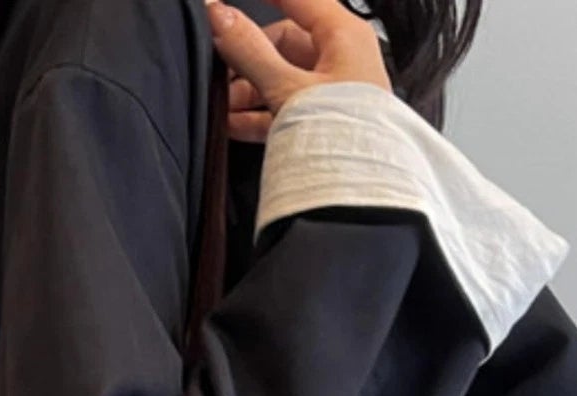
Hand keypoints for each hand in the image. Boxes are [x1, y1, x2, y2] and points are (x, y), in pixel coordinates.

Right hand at [206, 0, 391, 142]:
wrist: (358, 194)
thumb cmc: (339, 134)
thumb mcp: (286, 87)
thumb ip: (249, 51)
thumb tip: (218, 14)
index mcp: (343, 36)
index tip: (229, 0)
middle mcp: (341, 59)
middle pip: (284, 43)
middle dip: (247, 60)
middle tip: (218, 74)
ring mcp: (332, 93)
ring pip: (281, 78)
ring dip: (247, 91)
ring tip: (220, 108)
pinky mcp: (322, 124)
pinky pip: (285, 109)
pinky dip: (258, 114)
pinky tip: (232, 124)